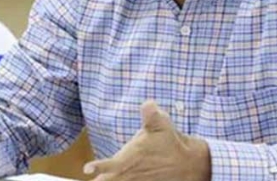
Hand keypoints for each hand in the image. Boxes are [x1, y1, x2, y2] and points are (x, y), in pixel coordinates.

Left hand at [83, 100, 210, 180]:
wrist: (189, 164)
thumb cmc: (170, 142)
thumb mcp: (162, 124)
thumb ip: (151, 114)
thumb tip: (148, 103)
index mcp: (129, 159)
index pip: (110, 165)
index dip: (99, 167)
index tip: (87, 169)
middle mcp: (129, 175)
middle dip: (99, 180)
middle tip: (90, 179)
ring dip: (105, 180)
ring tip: (97, 179)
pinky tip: (108, 178)